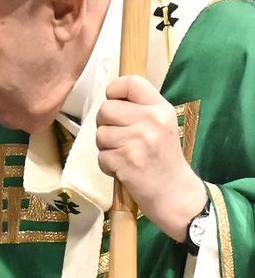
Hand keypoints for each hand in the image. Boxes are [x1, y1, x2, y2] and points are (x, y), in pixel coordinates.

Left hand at [96, 75, 207, 239]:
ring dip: (107, 148)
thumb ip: (141, 111)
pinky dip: (108, 165)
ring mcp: (139, 140)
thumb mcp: (162, 127)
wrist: (177, 194)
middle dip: (106, 125)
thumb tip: (110, 98)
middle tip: (121, 139)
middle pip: (105, 109)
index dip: (115, 91)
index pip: (130, 82)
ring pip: (100, 134)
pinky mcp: (126, 160)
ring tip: (126, 156)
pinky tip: (124, 170)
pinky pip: (101, 156)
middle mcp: (152, 120)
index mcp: (161, 109)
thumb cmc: (164, 160)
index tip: (116, 104)